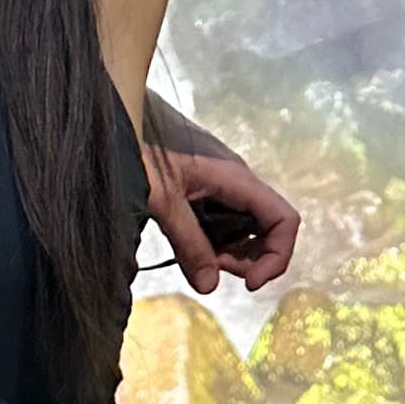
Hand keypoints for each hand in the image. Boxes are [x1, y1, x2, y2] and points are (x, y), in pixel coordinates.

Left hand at [142, 132, 300, 295]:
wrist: (119, 116)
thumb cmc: (141, 146)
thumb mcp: (162, 198)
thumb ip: (188, 243)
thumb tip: (211, 287)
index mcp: (236, 178)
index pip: (284, 220)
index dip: (277, 256)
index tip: (250, 284)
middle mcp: (236, 182)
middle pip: (266, 230)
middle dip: (246, 259)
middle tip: (209, 267)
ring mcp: (221, 186)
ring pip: (242, 230)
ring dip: (226, 252)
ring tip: (191, 255)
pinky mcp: (203, 190)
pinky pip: (220, 223)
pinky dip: (209, 242)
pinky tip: (183, 242)